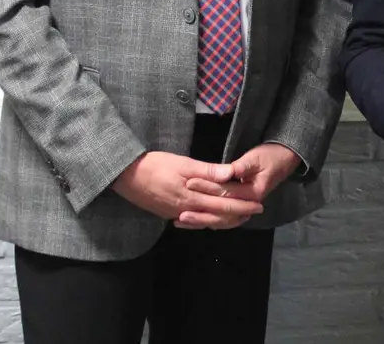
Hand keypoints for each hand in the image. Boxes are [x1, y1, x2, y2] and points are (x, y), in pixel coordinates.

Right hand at [110, 151, 261, 226]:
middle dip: (239, 214)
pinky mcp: (167, 213)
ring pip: (206, 220)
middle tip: (255, 211)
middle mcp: (186, 210)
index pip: (224, 204)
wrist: (124, 176)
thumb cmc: (154, 165)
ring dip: (224, 219)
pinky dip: (207, 220)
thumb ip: (208, 170)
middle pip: (218, 216)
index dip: (243, 205)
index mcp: (192, 197)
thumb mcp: (183, 163)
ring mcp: (175, 213)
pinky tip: (212, 218)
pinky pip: (193, 220)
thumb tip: (231, 174)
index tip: (259, 204)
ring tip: (239, 216)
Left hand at [178, 143, 301, 228]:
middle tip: (179, 212)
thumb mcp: (256, 158)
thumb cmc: (270, 156)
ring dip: (201, 220)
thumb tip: (227, 172)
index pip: (226, 192)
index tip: (189, 182)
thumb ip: (241, 167)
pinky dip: (207, 219)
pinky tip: (192, 221)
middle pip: (221, 212)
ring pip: (220, 220)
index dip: (207, 187)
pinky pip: (221, 217)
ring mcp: (243, 208)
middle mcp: (248, 204)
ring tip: (180, 220)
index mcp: (253, 193)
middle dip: (200, 211)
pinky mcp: (238, 206)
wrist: (284, 160)